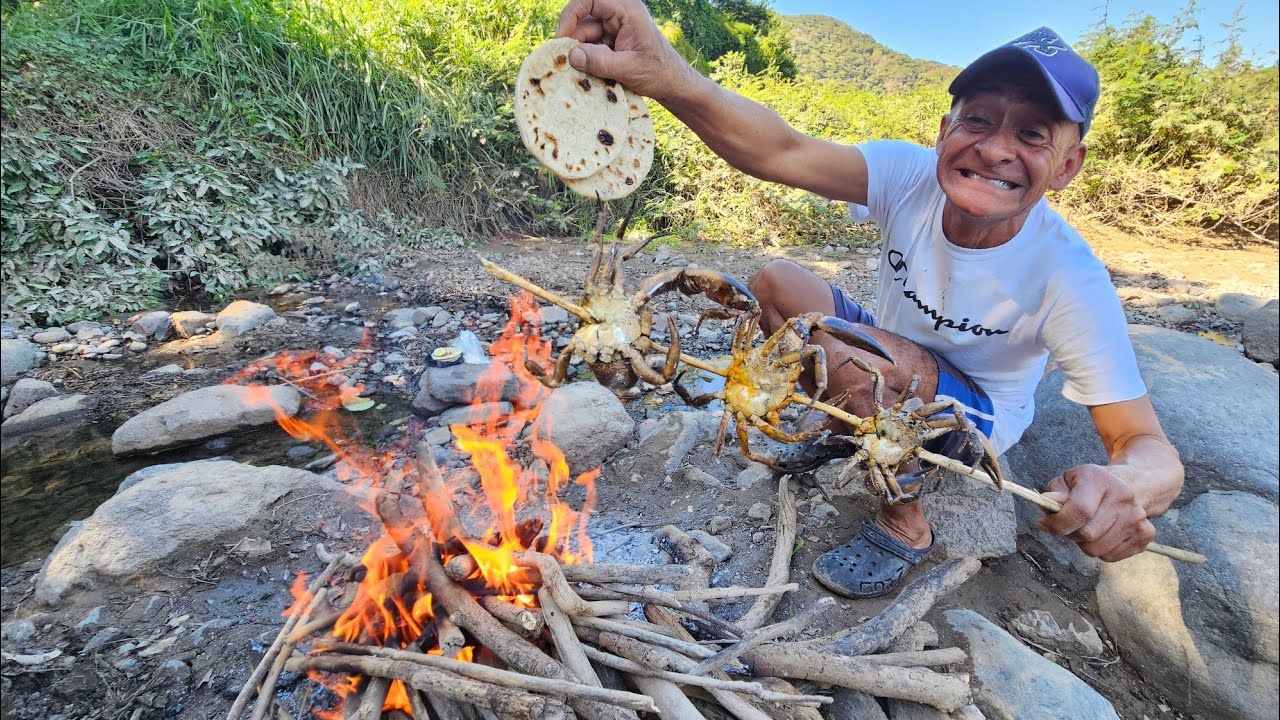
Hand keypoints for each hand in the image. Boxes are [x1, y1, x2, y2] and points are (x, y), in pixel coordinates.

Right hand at [555, 0, 692, 99]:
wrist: (673, 84)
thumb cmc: (658, 73)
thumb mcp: (627, 69)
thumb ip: (599, 61)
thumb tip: (571, 55)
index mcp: (627, 10)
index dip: (571, 14)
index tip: (563, 36)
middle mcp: (619, 15)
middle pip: (583, 20)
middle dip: (573, 41)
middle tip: (563, 62)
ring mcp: (614, 28)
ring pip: (585, 36)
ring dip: (580, 54)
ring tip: (577, 74)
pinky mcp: (612, 42)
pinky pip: (591, 47)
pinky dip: (586, 60)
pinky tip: (586, 74)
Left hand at [1037, 464, 1156, 561]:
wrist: (1130, 485)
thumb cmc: (1090, 486)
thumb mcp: (1067, 481)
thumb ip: (1053, 493)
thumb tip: (1049, 504)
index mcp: (1100, 479)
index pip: (1080, 510)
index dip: (1058, 523)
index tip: (1045, 524)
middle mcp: (1123, 496)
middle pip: (1087, 535)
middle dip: (1071, 534)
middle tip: (1071, 525)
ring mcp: (1138, 517)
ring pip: (1097, 550)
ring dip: (1085, 544)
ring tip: (1087, 527)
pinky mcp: (1145, 535)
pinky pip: (1110, 557)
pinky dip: (1100, 550)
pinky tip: (1103, 533)